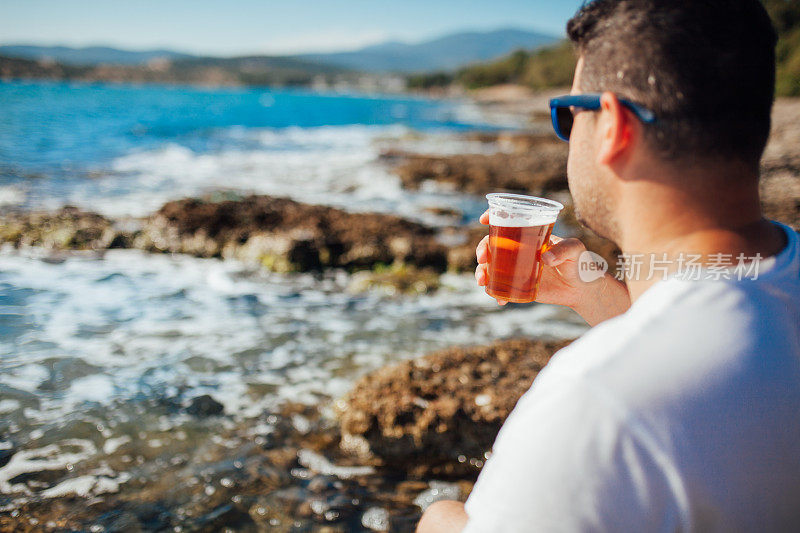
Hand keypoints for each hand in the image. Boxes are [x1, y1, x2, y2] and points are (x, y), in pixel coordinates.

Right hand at [474, 210, 629, 324]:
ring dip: (482, 273)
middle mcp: (519, 250)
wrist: (582, 288)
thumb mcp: (575, 250)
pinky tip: (500, 300)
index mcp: (529, 235)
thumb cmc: (579, 262)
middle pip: (492, 245)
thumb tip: (545, 259)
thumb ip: (564, 250)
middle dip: (481, 250)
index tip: (484, 219)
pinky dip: (496, 294)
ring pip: (492, 267)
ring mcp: (517, 268)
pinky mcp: (519, 285)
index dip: (494, 217)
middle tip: (482, 259)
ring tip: (483, 282)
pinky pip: (502, 288)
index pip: (508, 222)